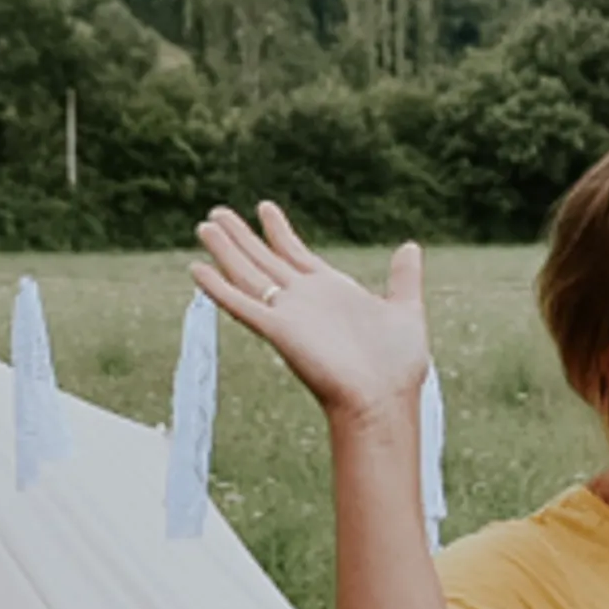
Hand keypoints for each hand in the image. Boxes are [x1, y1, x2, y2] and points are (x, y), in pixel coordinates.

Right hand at [194, 202, 432, 424]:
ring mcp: (289, 314)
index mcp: (330, 292)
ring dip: (226, 251)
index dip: (278, 231)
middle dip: (241, 236)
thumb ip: (403, 278)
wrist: (384, 402)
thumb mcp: (405, 310)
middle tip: (217, 212)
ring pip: (248, 275)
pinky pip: (242, 304)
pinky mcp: (279, 331)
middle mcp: (304, 300)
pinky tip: (198, 269)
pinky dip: (219, 288)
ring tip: (204, 226)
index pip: (296, 254)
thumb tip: (410, 247)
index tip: (264, 207)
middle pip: (264, 260)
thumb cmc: (397, 367)